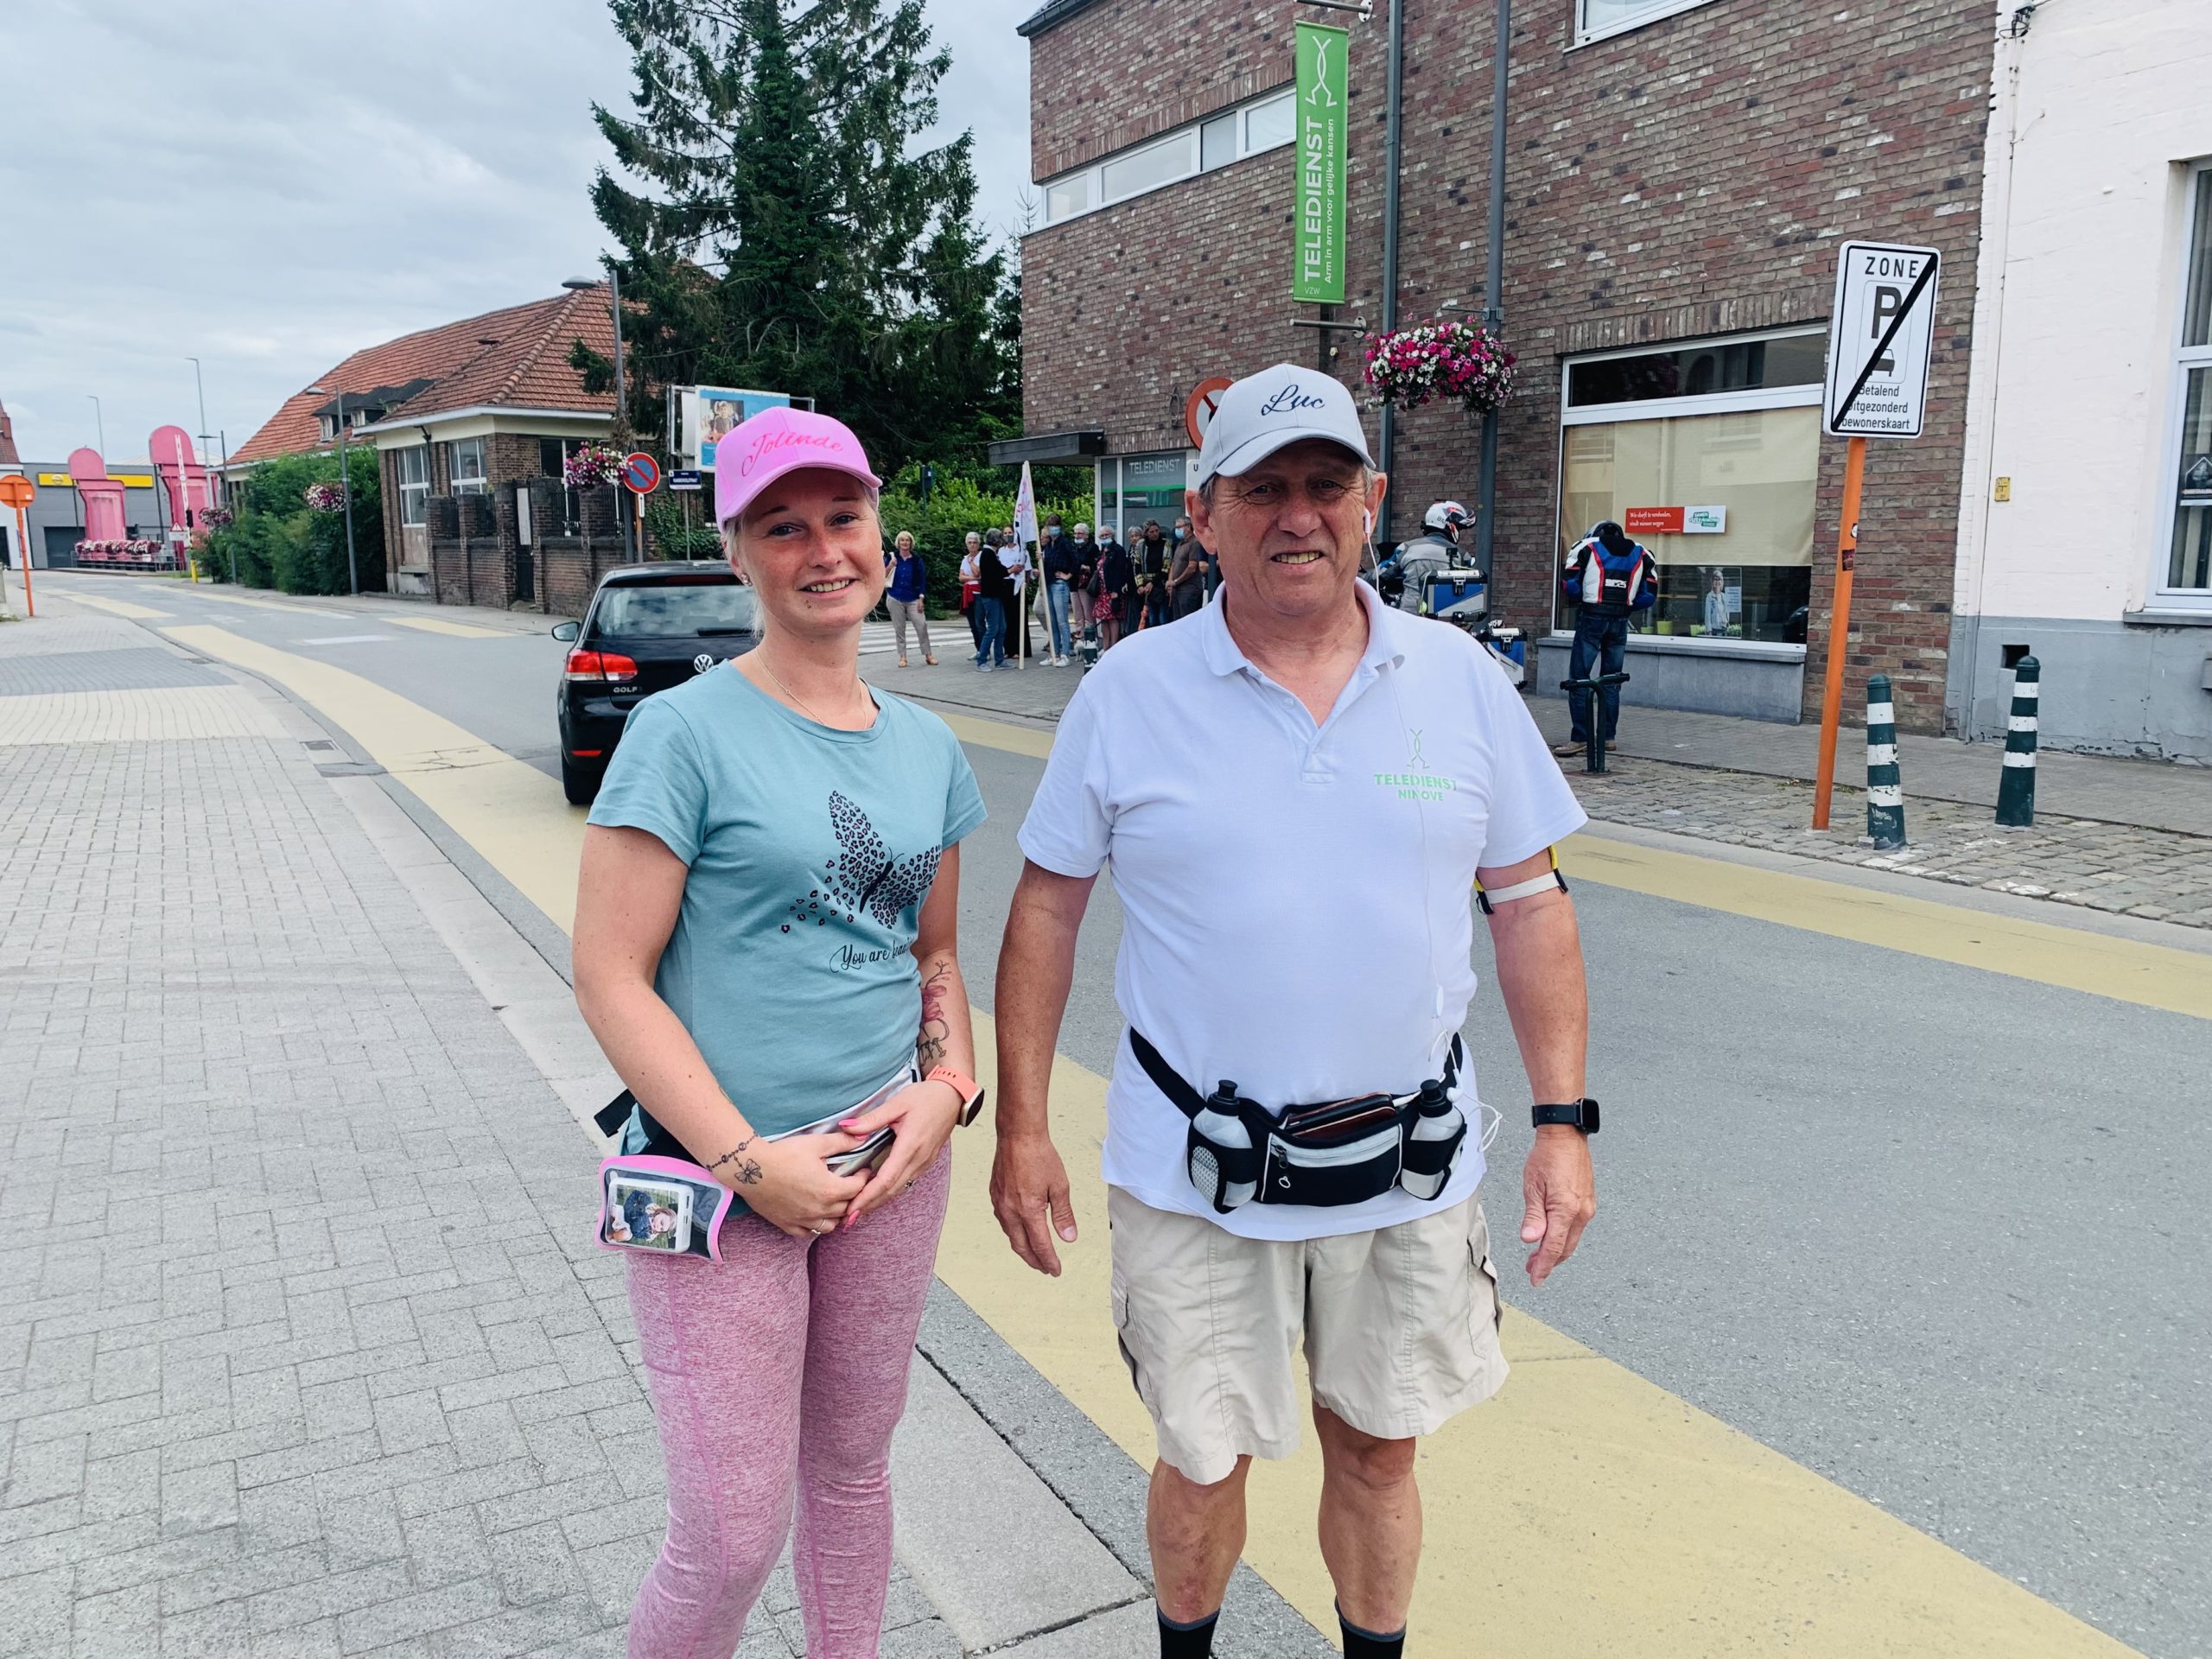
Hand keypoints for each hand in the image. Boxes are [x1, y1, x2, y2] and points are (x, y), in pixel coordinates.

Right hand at [728, 1133, 868, 1240]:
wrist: (750, 1168)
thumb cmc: (783, 1154)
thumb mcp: (816, 1143)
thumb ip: (842, 1142)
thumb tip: (863, 1138)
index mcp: (830, 1189)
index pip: (858, 1188)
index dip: (864, 1178)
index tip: (863, 1170)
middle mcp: (820, 1209)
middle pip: (847, 1208)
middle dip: (853, 1196)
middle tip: (851, 1185)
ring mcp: (803, 1220)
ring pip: (830, 1226)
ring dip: (836, 1215)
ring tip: (835, 1202)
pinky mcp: (787, 1224)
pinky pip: (808, 1232)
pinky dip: (815, 1226)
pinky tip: (814, 1215)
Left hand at [839, 1081, 961, 1227]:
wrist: (952, 1096)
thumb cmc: (926, 1098)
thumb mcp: (896, 1104)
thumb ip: (871, 1119)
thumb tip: (846, 1127)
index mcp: (910, 1146)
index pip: (886, 1179)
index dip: (867, 1197)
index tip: (851, 1208)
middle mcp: (918, 1159)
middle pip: (891, 1190)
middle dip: (870, 1205)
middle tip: (848, 1218)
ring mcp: (924, 1163)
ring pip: (899, 1188)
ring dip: (879, 1201)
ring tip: (859, 1210)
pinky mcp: (925, 1162)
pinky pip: (905, 1182)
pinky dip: (889, 1191)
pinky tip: (877, 1193)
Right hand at [990, 1130, 1077, 1275]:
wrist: (1018, 1135)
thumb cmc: (1039, 1156)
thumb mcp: (1060, 1186)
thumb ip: (1063, 1215)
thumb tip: (1068, 1238)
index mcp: (1028, 1211)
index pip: (1040, 1245)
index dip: (1049, 1261)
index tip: (1056, 1270)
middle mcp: (1010, 1211)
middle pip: (1022, 1247)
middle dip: (1035, 1261)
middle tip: (1045, 1269)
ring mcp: (999, 1204)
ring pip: (1011, 1236)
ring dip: (1023, 1248)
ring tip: (1034, 1255)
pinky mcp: (995, 1195)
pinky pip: (1004, 1222)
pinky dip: (1013, 1233)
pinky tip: (1020, 1231)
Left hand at [1520, 1125, 1595, 1286]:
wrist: (1565, 1137)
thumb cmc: (1548, 1156)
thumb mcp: (1532, 1186)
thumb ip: (1533, 1215)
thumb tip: (1530, 1239)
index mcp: (1566, 1210)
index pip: (1553, 1247)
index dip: (1543, 1266)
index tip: (1535, 1278)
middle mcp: (1582, 1212)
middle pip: (1565, 1248)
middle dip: (1548, 1262)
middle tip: (1532, 1270)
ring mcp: (1587, 1208)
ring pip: (1571, 1239)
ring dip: (1555, 1251)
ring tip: (1538, 1257)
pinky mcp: (1588, 1202)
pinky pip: (1575, 1228)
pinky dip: (1563, 1237)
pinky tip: (1552, 1237)